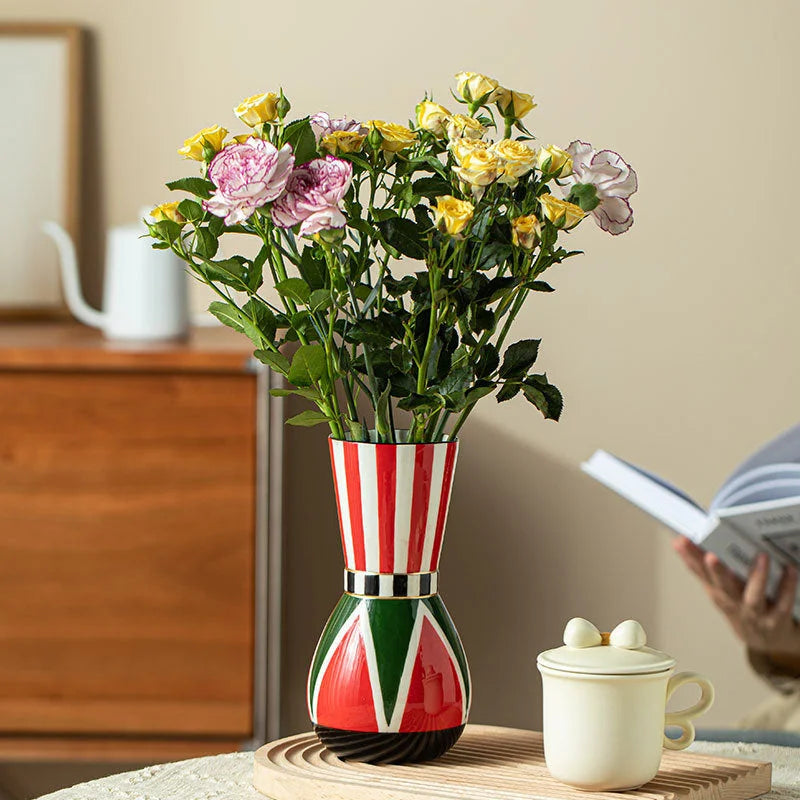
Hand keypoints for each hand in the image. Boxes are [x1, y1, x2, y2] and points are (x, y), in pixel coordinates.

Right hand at [673, 537, 799, 660]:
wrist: (766, 642)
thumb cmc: (742, 610)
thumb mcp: (720, 592)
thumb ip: (706, 570)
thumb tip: (683, 543)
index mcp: (718, 594)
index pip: (700, 573)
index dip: (689, 558)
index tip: (680, 542)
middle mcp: (734, 605)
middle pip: (723, 587)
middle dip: (716, 571)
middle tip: (709, 556)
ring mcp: (755, 615)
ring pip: (754, 598)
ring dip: (757, 578)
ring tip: (761, 557)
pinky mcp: (777, 620)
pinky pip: (783, 602)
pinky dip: (787, 586)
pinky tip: (790, 569)